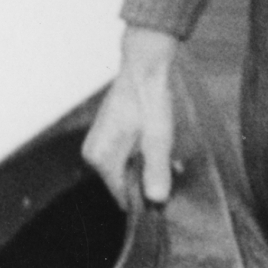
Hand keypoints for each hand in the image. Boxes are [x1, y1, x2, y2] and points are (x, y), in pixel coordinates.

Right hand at [82, 25, 182, 204]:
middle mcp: (94, 155)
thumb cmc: (150, 99)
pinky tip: (160, 150)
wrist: (144, 67)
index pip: (123, 196)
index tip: (168, 193)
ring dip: (149, 170)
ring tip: (170, 160)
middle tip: (173, 170)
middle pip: (125, 185)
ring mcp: (99, 147)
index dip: (147, 199)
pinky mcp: (107, 140)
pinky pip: (126, 160)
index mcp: (101, 157)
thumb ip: (157, 169)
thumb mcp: (158, 137)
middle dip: (149, 182)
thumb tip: (156, 200)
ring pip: (128, 173)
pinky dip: (144, 159)